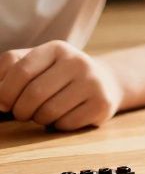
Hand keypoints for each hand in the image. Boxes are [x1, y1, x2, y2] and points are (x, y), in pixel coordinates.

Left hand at [0, 42, 124, 128]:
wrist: (104, 82)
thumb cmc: (56, 76)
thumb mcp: (33, 64)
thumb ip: (8, 72)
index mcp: (57, 48)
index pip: (21, 72)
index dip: (5, 93)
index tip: (4, 104)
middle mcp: (78, 61)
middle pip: (34, 94)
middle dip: (21, 111)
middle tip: (24, 112)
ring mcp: (93, 82)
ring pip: (49, 112)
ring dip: (39, 119)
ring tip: (45, 112)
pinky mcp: (102, 103)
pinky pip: (66, 123)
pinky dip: (58, 125)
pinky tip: (65, 115)